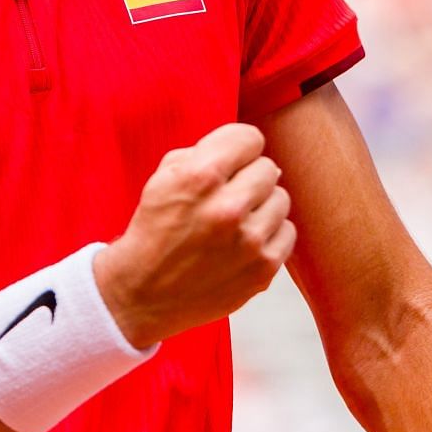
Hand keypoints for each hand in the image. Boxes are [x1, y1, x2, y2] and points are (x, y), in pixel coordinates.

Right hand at [93, 123, 295, 348]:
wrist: (144, 293)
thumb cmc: (155, 229)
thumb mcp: (164, 178)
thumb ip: (206, 152)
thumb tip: (251, 148)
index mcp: (199, 177)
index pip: (249, 138)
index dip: (238, 148)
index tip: (230, 162)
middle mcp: (227, 208)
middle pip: (267, 168)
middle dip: (247, 178)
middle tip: (227, 196)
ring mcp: (249, 241)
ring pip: (281, 199)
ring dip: (261, 206)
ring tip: (235, 221)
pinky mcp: (263, 269)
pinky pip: (287, 231)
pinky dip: (270, 235)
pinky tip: (244, 242)